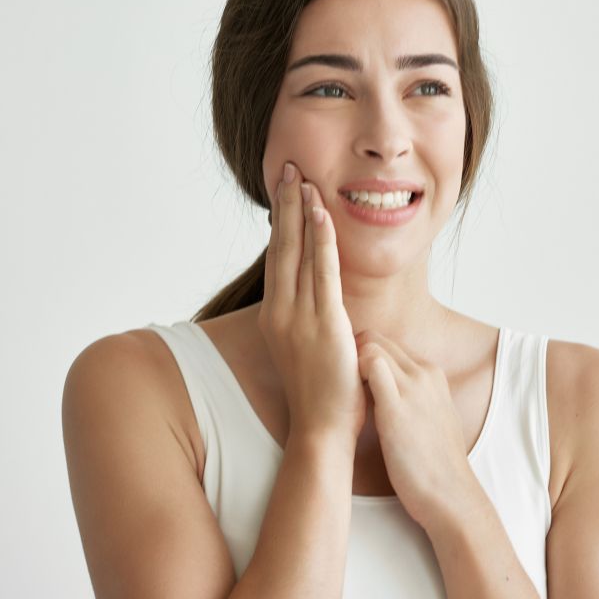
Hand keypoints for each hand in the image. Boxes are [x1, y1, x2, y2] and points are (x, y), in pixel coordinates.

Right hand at [258, 161, 364, 441]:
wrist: (321, 431)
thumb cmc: (320, 396)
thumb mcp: (306, 350)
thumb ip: (308, 320)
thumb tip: (318, 298)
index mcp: (274, 317)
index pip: (277, 258)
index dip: (281, 222)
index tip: (284, 190)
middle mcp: (279, 312)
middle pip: (281, 246)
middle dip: (285, 204)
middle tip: (288, 167)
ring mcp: (298, 318)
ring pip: (298, 252)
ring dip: (300, 211)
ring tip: (302, 177)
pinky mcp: (324, 323)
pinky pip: (322, 272)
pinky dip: (321, 240)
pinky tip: (321, 213)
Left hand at [356, 331, 474, 527]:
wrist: (449, 493)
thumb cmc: (436, 464)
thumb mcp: (433, 417)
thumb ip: (415, 398)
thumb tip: (389, 392)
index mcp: (432, 375)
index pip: (389, 345)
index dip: (364, 357)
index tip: (350, 378)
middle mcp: (424, 374)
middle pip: (377, 339)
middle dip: (353, 354)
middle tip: (339, 384)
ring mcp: (412, 388)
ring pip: (371, 346)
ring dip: (350, 364)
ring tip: (342, 394)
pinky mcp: (396, 406)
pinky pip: (370, 366)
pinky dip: (352, 373)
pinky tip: (346, 400)